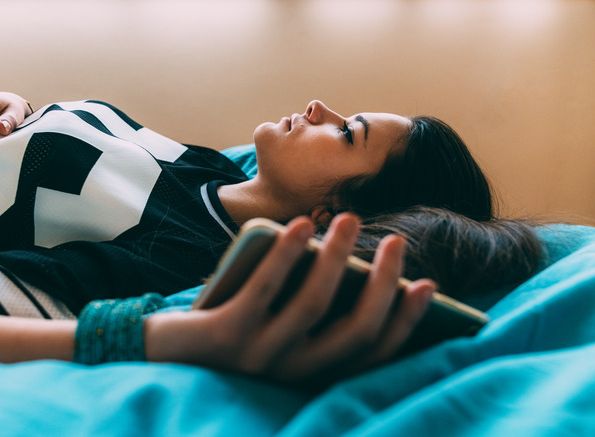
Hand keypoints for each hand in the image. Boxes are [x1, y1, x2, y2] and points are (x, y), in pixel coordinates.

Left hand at [143, 214, 435, 385]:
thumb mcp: (280, 327)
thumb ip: (314, 310)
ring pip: (313, 304)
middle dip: (383, 283)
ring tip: (348, 219)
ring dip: (337, 257)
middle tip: (398, 242)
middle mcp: (293, 373)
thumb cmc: (235, 331)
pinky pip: (264, 290)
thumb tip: (354, 265)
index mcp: (311, 374)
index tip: (429, 284)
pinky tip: (298, 226)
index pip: (372, 353)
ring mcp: (260, 356)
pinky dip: (286, 255)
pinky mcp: (227, 335)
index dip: (405, 321)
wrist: (166, 352)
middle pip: (354, 329)